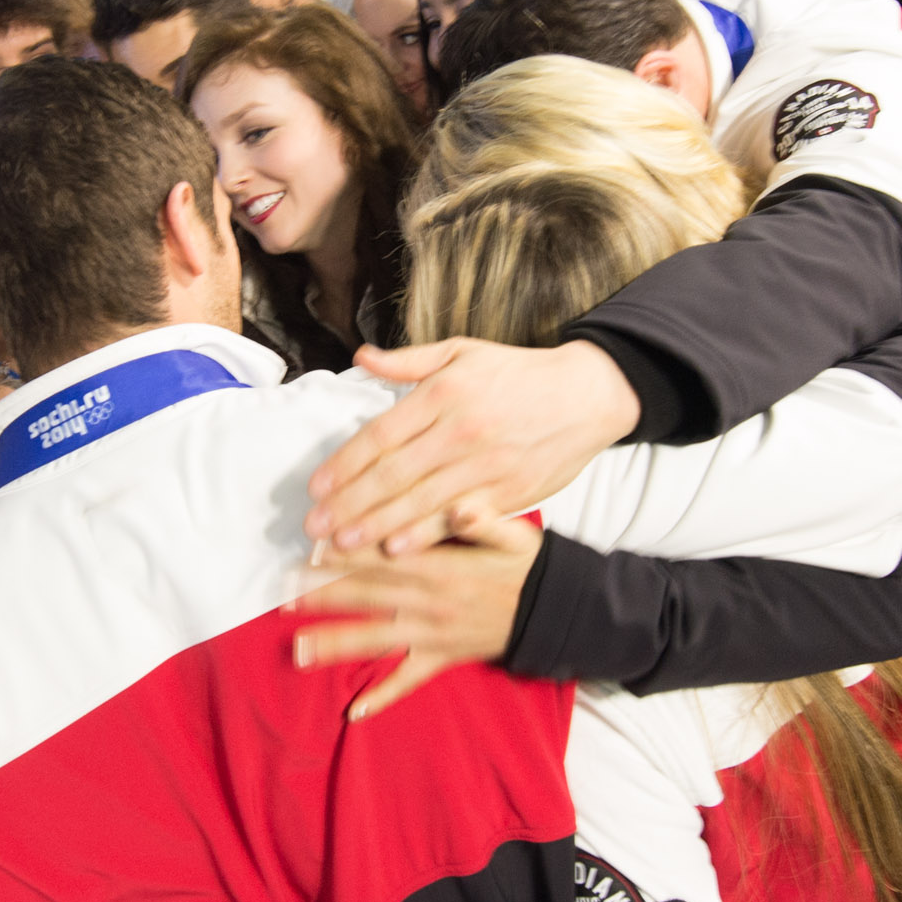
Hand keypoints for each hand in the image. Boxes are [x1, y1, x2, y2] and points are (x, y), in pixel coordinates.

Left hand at [289, 509, 542, 718]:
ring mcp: (433, 634)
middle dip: (323, 597)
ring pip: (377, 640)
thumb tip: (460, 505)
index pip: (383, 557)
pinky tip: (354, 711)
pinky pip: (409, 680)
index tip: (310, 550)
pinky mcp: (443, 658)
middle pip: (367, 597)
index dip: (346, 554)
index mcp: (441, 567)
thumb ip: (482, 518)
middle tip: (281, 596)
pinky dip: (383, 696)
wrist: (555, 611)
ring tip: (299, 651)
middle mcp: (429, 602)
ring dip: (336, 645)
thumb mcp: (511, 532)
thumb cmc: (527, 565)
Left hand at [307, 339, 638, 557]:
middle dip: (349, 504)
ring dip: (376, 526)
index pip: (381, 435)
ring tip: (342, 546)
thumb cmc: (519, 374)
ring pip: (419, 500)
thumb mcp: (463, 352)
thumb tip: (362, 357)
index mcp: (443, 394)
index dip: (345, 464)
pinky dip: (426, 534)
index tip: (316, 488)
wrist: (587, 395)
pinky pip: (458, 517)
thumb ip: (408, 361)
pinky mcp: (507, 492)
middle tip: (315, 528)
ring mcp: (484, 465)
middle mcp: (460, 430)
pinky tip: (397, 549)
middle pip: (392, 474)